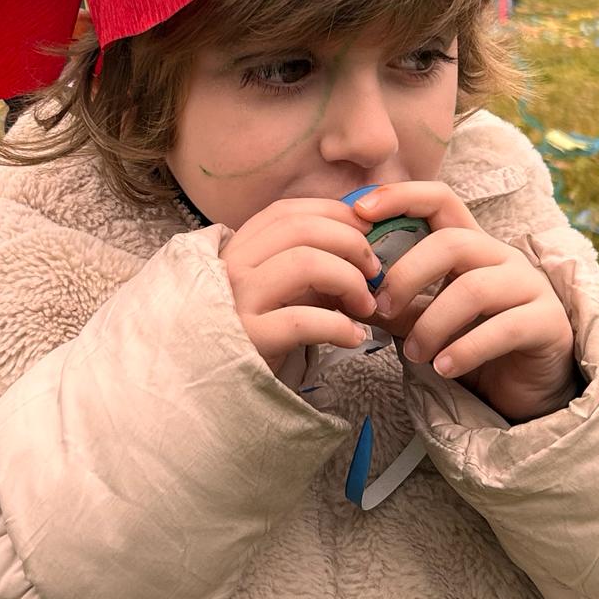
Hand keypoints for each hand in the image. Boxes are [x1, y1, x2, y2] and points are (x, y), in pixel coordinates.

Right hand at [222, 199, 379, 373]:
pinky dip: (339, 325)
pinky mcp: (249, 338)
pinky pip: (302, 320)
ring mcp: (237, 301)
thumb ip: (313, 262)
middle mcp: (231, 266)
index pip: (286, 211)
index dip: (333, 212)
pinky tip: (353, 336)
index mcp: (238, 247)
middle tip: (374, 271)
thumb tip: (364, 241)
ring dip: (349, 280)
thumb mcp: (282, 289)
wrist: (223, 386)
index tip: (367, 228)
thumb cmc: (261, 331)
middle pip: (300, 230)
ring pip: (304, 263)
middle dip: (350, 243)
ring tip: (366, 306)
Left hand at [356, 182, 577, 423]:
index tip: (359, 211)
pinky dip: (465, 350)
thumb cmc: (470, 343)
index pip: (439, 199)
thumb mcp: (423, 320)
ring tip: (413, 354)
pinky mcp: (547, 322)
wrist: (526, 388)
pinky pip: (503, 328)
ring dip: (432, 323)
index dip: (400, 197)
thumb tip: (341, 294)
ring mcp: (529, 286)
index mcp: (470, 244)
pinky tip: (442, 368)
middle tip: (382, 309)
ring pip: (474, 288)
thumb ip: (392, 304)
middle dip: (407, 274)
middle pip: (451, 242)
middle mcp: (502, 256)